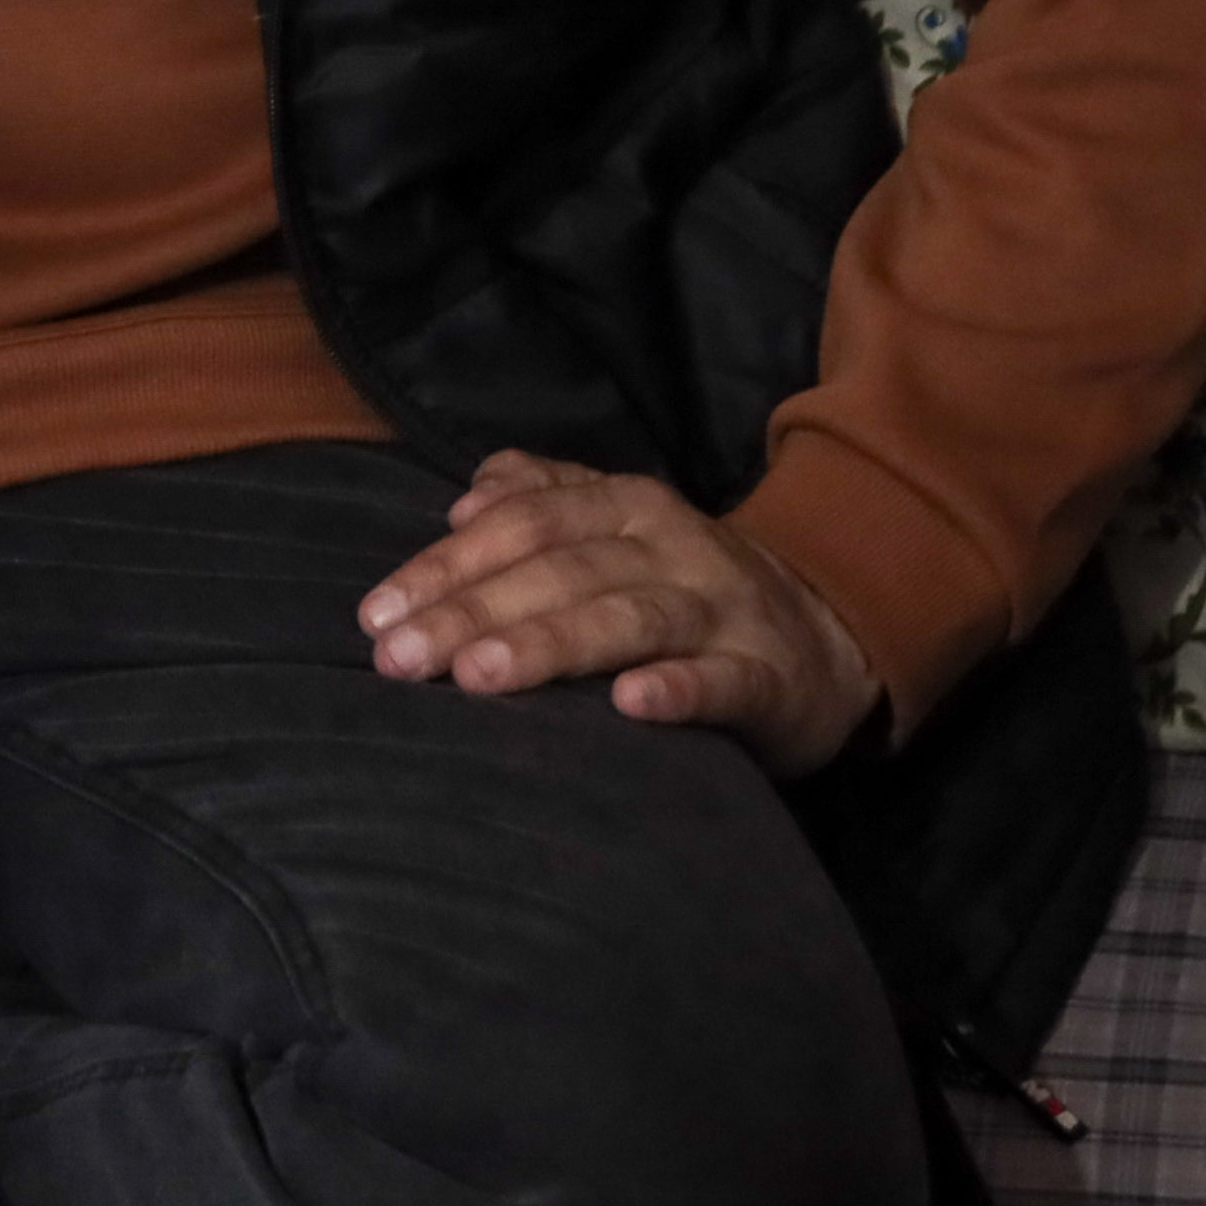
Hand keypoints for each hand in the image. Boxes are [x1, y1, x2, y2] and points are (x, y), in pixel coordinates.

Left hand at [357, 449, 883, 771]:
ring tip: (478, 677)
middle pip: (561, 571)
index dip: (447, 565)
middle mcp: (674, 546)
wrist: (829, 634)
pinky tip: (630, 707)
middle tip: (398, 658)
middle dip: (472, 612)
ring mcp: (725, 610)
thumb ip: (546, 499)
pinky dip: (677, 690)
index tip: (377, 613)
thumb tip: (466, 498)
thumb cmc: (690, 585)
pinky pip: (723, 682)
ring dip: (551, 645)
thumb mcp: (621, 526)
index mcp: (628, 505)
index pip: (524, 523)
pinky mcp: (769, 677)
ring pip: (629, 619)